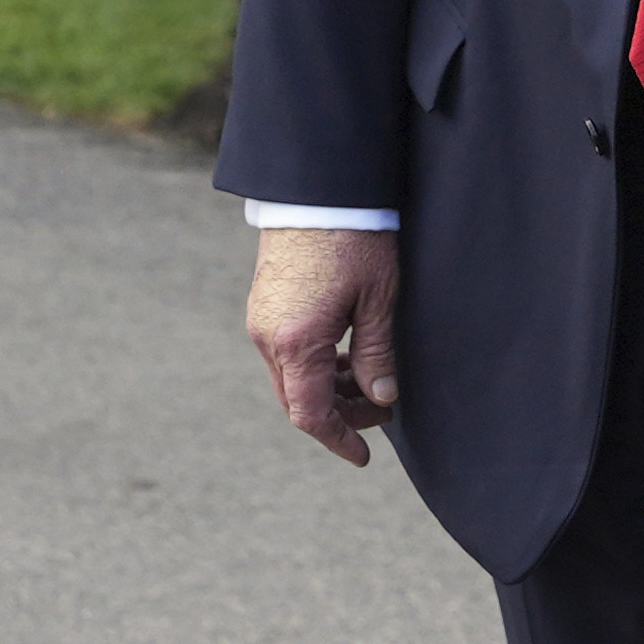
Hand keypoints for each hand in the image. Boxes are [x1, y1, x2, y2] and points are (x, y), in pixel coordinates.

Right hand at [246, 225, 400, 466]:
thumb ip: (378, 354)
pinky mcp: (264, 306)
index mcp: (297, 342)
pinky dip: (314, 368)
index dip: (338, 439)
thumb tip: (381, 398)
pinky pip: (285, 354)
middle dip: (338, 416)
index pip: (311, 414)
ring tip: (369, 382)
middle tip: (381, 410)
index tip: (363, 455)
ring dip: (327, 391)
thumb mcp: (379, 299)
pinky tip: (346, 357)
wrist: (317, 188)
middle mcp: (269, 337)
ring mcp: (262, 321)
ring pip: (291, 379)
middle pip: (298, 401)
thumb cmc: (353, 237)